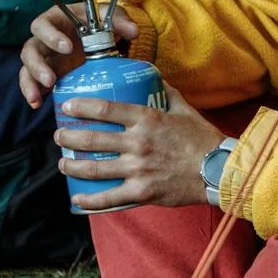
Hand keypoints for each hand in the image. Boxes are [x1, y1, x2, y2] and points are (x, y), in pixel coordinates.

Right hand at [19, 3, 139, 109]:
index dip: (51, 36)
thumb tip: (134, 31)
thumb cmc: (98, 22)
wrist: (98, 36)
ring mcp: (42, 57)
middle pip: (30, 50)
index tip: (67, 47)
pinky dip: (32, 93)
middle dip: (38, 65)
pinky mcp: (44, 73)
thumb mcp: (110, 17)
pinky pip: (31, 83)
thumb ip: (120, 21)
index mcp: (55, 20)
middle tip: (52, 79)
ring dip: (30, 83)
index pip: (43, 25)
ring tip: (38, 97)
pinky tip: (37, 104)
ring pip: (26, 68)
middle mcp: (43, 39)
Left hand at [56, 86, 226, 210]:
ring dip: (71, 165)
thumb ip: (167, 93)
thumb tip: (154, 78)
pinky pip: (108, 198)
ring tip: (63, 163)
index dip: (80, 107)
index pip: (105, 109)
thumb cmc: (203, 138)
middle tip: (59, 136)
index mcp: (147, 119)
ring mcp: (137, 169)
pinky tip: (76, 197)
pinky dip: (88, 199)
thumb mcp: (186, 109)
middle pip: (91, 138)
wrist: (218, 170)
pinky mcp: (141, 192)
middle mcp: (137, 143)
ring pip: (93, 168)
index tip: (67, 108)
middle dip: (68, 137)